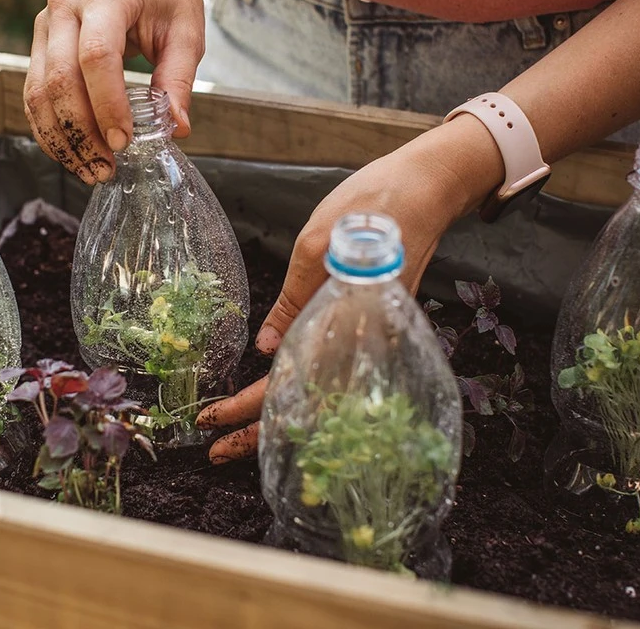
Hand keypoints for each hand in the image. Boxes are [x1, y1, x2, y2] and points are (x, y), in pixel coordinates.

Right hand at [22, 0, 204, 184]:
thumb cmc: (165, 2)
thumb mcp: (186, 33)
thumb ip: (180, 79)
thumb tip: (176, 128)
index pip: (97, 56)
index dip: (107, 104)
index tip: (124, 141)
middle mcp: (65, 7)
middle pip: (60, 79)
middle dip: (82, 132)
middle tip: (106, 167)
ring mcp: (45, 26)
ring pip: (38, 93)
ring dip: (62, 139)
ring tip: (91, 169)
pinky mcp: (38, 47)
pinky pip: (34, 97)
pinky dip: (50, 131)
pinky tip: (73, 154)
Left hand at [196, 116, 503, 461]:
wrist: (428, 188)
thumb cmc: (372, 206)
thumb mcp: (315, 243)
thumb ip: (293, 301)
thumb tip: (267, 349)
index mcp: (347, 321)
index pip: (290, 381)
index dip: (249, 406)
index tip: (211, 421)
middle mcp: (365, 341)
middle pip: (307, 402)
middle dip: (260, 429)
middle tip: (215, 451)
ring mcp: (374, 337)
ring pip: (321, 393)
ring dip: (280, 418)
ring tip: (239, 439)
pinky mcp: (376, 326)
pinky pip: (337, 373)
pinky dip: (306, 394)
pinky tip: (284, 401)